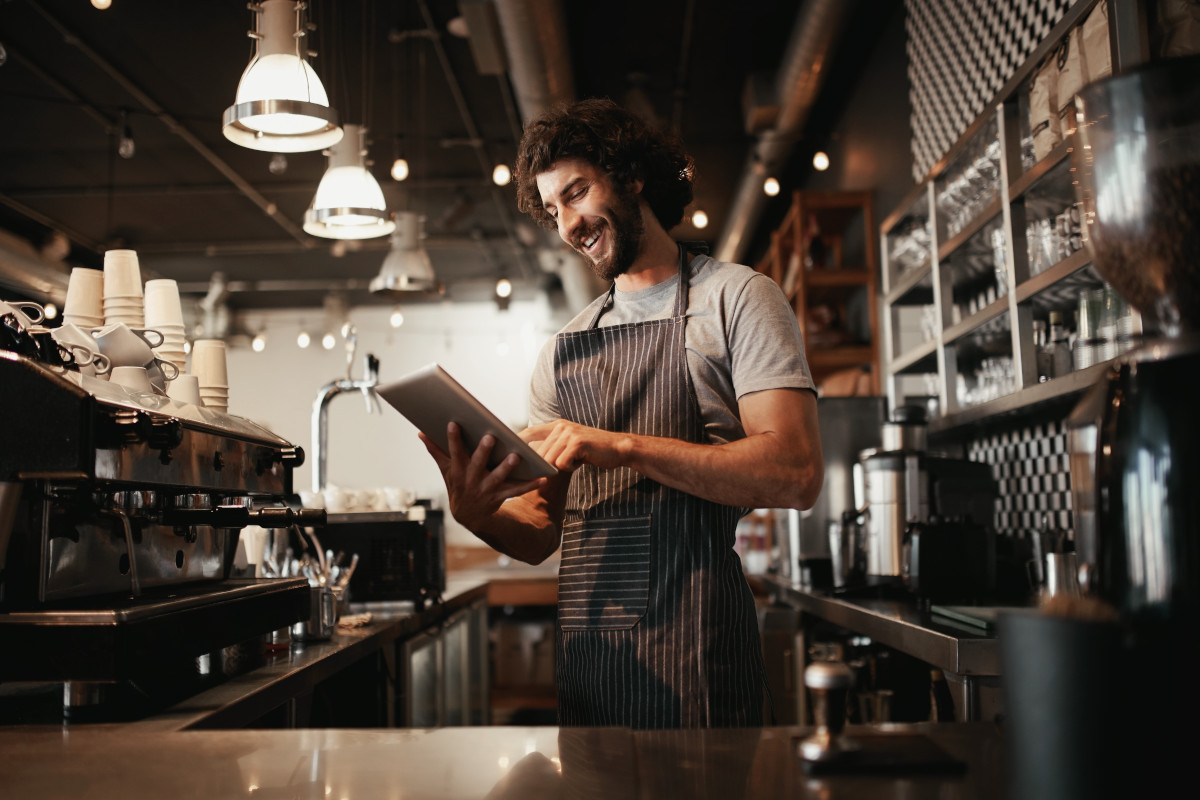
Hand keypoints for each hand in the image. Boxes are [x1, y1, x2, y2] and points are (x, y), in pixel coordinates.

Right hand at [420, 422, 544, 529]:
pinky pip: (516, 491)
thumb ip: (436, 450)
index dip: (453, 439)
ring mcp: (486, 489)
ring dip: (507, 467)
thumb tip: (420, 432)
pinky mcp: (500, 497)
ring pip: (498, 478)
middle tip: (490, 437)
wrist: (468, 515)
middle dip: (483, 451)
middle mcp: (471, 479)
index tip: (454, 423)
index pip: (454, 452)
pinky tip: (542, 478)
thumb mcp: (445, 469)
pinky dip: (529, 485)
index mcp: (458, 470)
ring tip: (516, 456)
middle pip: (477, 464)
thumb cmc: (457, 485)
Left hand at [523, 419, 628, 470]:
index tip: (506, 449)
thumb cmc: (594, 450)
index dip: (517, 441)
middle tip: (556, 469)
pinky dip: (570, 467)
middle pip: (539, 451)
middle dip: (541, 465)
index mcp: (558, 425)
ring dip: (561, 466)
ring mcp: (569, 433)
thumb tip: (536, 460)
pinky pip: (562, 463)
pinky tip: (582, 461)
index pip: (530, 431)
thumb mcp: (572, 444)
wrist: (618, 448)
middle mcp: (561, 426)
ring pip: (549, 459)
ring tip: (576, 461)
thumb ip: (556, 447)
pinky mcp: (577, 443)